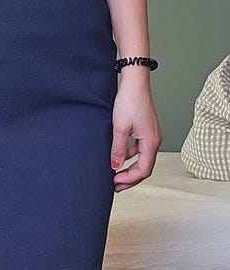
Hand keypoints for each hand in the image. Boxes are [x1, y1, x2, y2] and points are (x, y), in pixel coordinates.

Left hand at [110, 72, 162, 192]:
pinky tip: (118, 158)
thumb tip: (115, 167)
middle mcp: (154, 140)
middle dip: (130, 179)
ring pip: (141, 159)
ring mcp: (151, 135)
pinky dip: (129, 157)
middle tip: (114, 187)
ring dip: (129, 169)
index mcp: (151, 142)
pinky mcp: (145, 131)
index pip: (144, 170)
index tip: (114, 181)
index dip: (129, 179)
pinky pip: (139, 150)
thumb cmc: (129, 101)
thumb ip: (118, 149)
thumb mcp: (119, 128)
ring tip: (114, 175)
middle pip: (144, 168)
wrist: (134, 82)